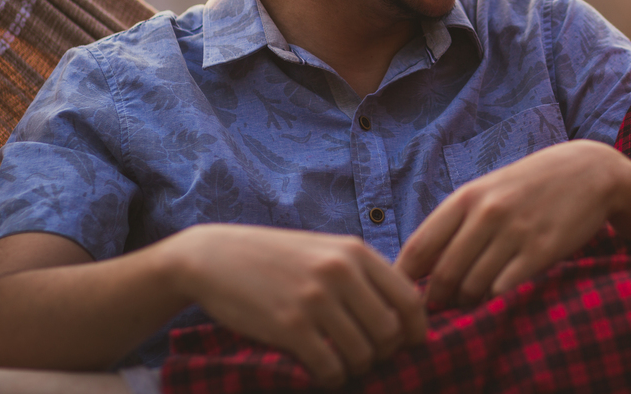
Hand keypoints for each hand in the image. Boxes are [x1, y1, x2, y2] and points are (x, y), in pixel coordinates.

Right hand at [170, 225, 426, 387]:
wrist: (215, 257)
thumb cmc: (276, 258)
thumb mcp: (326, 251)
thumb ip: (361, 274)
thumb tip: (401, 315)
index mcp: (355, 252)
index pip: (409, 299)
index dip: (416, 331)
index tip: (408, 346)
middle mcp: (341, 271)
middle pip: (390, 332)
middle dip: (383, 354)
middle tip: (365, 357)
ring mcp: (316, 298)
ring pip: (363, 354)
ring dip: (356, 368)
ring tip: (340, 364)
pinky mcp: (290, 326)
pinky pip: (330, 368)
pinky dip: (331, 378)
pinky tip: (320, 372)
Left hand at [395, 140, 630, 307]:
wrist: (588, 172)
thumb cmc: (529, 186)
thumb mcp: (487, 191)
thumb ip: (456, 222)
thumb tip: (418, 265)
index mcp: (466, 197)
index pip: (420, 246)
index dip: (405, 278)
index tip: (402, 296)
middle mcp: (487, 213)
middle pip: (444, 274)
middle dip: (438, 300)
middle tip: (440, 310)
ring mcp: (515, 232)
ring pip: (473, 286)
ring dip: (468, 303)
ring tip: (471, 303)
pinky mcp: (542, 251)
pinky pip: (505, 289)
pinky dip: (496, 300)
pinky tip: (499, 297)